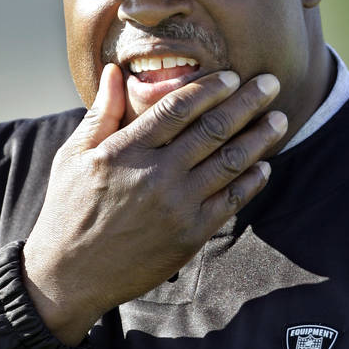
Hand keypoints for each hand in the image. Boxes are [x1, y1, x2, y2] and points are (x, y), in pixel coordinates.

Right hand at [22, 63, 286, 344]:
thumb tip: (115, 72)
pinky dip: (251, 181)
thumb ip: (101, 113)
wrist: (70, 275)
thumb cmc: (68, 210)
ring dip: (259, 138)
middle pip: (212, 129)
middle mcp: (155, 175)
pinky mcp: (190, 235)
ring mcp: (176, 206)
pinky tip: (263, 165)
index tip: (231, 76)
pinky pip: (230, 201)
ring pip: (230, 162)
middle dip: (246, 103)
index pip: (178, 108)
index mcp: (125, 150)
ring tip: (279, 120)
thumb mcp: (73, 156)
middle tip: (271, 84)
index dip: (209, 88)